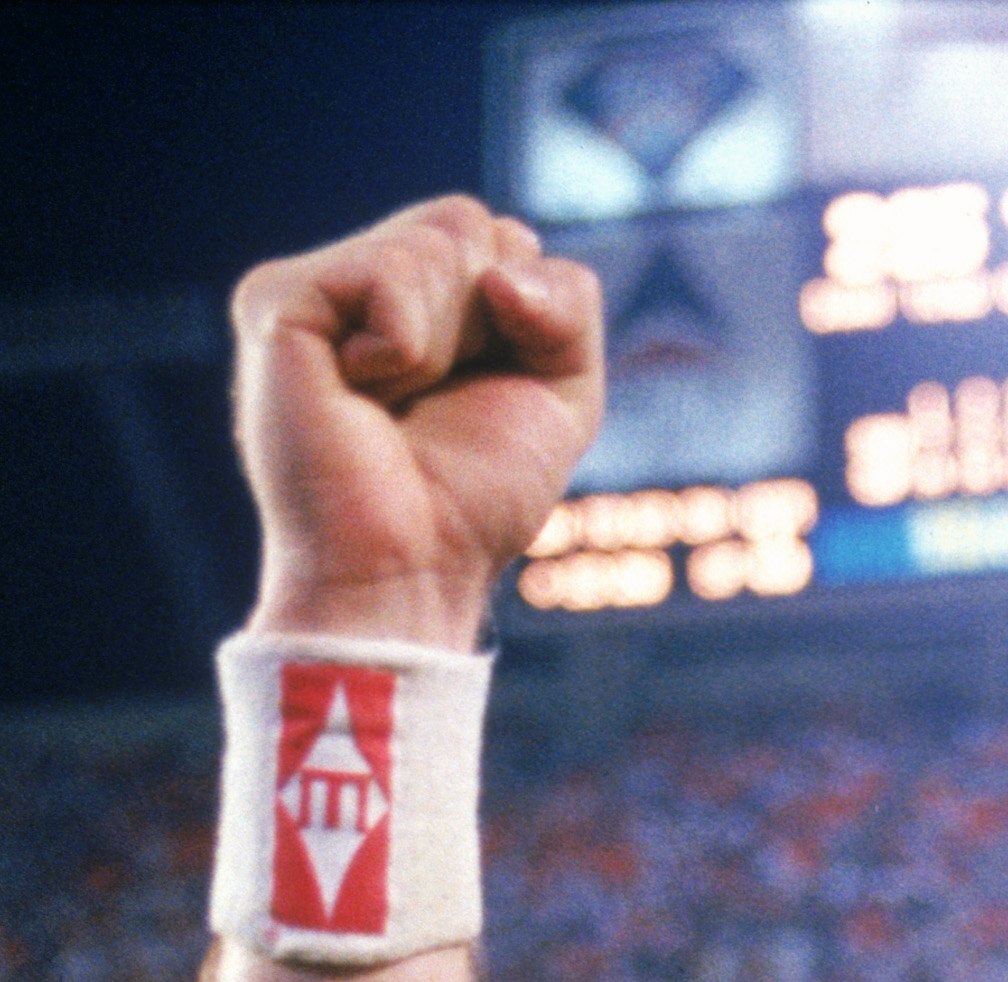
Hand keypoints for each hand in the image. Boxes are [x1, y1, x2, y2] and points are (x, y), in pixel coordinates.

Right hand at [234, 196, 603, 649]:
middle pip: (468, 224)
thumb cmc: (473, 500)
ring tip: (394, 407)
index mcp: (415, 297)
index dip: (524, 322)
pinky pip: (387, 273)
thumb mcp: (563, 394)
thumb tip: (500, 268)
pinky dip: (406, 348)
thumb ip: (570, 302)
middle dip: (487, 325)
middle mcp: (358, 283)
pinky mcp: (276, 301)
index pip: (500, 237)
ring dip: (447, 344)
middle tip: (434, 404)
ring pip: (435, 240)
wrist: (409, 571)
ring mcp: (313, 287)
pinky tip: (361, 396)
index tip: (481, 395)